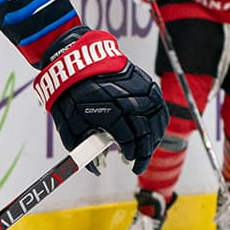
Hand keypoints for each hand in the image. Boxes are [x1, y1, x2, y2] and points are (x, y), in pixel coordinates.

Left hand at [33, 28, 166, 173]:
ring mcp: (142, 91)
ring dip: (153, 139)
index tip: (130, 164)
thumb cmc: (71, 94)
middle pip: (147, 134)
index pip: (132, 142)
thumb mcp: (69, 126)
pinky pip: (159, 108)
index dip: (133, 156)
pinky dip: (158, 122)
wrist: (77, 61)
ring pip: (158, 122)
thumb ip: (83, 150)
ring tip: (144, 150)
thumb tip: (97, 168)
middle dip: (144, 152)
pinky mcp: (147, 84)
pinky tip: (152, 132)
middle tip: (137, 164)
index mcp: (113, 113)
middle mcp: (131, 102)